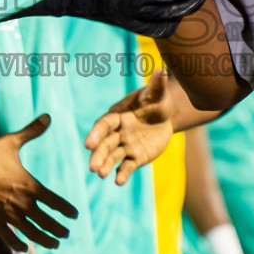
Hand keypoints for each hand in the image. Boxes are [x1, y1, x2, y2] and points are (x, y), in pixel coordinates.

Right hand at [0, 115, 77, 250]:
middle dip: (59, 230)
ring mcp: (8, 215)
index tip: (75, 215)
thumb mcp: (11, 142)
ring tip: (54, 244)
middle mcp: (22, 204)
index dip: (67, 210)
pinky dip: (18, 244)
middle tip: (66, 234)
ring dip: (45, 240)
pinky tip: (24, 247)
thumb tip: (48, 117)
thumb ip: (31, 132)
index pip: (56, 202)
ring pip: (32, 233)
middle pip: (47, 222)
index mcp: (30, 186)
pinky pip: (9, 237)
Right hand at [86, 70, 174, 184]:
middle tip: (92, 167)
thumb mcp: (157, 94)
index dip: (96, 133)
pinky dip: (122, 174)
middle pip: (105, 144)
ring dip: (106, 165)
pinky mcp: (136, 157)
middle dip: (98, 154)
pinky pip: (127, 166)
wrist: (165, 116)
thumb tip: (161, 72)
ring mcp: (126, 145)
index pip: (104, 125)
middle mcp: (118, 132)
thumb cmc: (157, 101)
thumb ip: (156, 86)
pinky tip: (118, 181)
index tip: (88, 143)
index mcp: (118, 116)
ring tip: (101, 174)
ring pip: (113, 156)